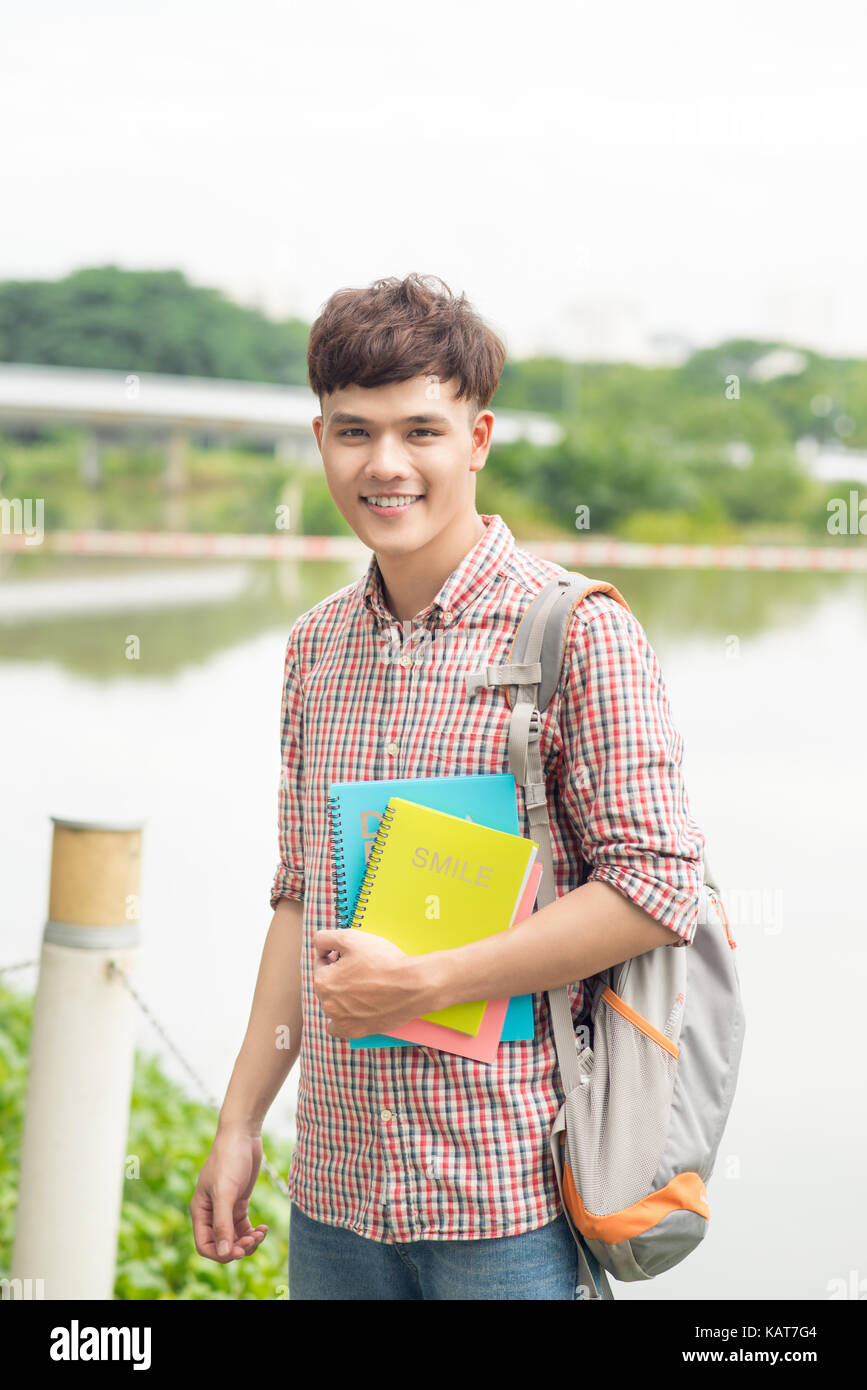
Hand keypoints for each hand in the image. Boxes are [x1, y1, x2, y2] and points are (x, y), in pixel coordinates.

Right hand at [190, 1128, 268, 1262]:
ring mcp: (226, 1207)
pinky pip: (244, 1227)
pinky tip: (264, 1228)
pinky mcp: (239, 1201)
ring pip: (234, 1237)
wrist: (242, 1134)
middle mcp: (211, 1212)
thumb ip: (223, 1224)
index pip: (205, 1245)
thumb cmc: (229, 1160)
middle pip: (222, 1244)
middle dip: (238, 1247)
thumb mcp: (225, 1193)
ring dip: (248, 1241)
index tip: (239, 1250)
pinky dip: (253, 1232)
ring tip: (261, 1234)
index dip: (221, 1254)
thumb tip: (224, 1253)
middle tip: (254, 1240)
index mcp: (200, 1211)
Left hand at [312, 928, 432, 1038]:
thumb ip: (324, 938)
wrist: (412, 985)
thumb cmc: (383, 960)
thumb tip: (319, 947)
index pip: (321, 962)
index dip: (337, 954)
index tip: (353, 956)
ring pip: (332, 1003)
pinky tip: (354, 1008)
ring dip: (341, 994)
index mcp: (323, 981)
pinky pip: (337, 1027)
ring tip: (364, 986)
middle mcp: (327, 1004)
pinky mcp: (356, 1032)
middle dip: (338, 974)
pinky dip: (343, 1018)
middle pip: (327, 983)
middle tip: (361, 969)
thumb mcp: (350, 937)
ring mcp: (341, 1021)